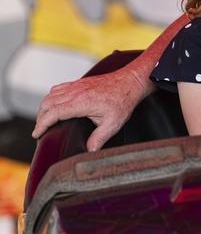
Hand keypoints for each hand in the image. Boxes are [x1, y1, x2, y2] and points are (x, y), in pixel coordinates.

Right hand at [32, 67, 151, 150]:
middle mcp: (76, 92)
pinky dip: (51, 97)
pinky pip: (59, 88)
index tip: (36, 134)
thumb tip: (89, 151)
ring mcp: (77, 85)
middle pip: (47, 104)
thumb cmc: (123, 100)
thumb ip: (99, 138)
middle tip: (40, 130)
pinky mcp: (80, 82)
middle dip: (40, 118)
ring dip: (44, 107)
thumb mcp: (113, 123)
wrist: (131, 81)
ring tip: (44, 120)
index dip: (41, 124)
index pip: (53, 113)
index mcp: (81, 102)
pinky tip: (54, 105)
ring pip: (51, 95)